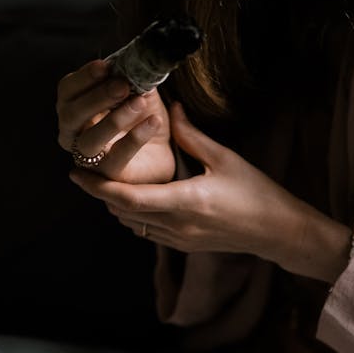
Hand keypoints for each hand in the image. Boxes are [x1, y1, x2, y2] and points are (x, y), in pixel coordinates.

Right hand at [57, 59, 174, 184]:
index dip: (84, 77)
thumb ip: (132, 74)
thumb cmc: (142, 115)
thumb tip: (136, 58)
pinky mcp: (108, 177)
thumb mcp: (138, 89)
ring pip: (89, 140)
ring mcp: (88, 157)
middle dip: (97, 97)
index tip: (105, 66)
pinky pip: (116, 158)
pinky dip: (135, 138)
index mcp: (74, 106)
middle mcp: (73, 133)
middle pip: (71, 114)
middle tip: (123, 85)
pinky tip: (154, 122)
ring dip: (114, 119)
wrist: (164, 149)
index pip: (67, 89)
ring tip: (140, 103)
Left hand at [71, 102, 351, 280]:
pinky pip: (147, 231)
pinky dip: (133, 215)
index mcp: (184, 201)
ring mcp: (179, 239)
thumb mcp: (225, 158)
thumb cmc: (257, 192)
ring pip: (132, 224)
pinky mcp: (184, 245)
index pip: (127, 198)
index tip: (75, 173)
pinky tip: (133, 197)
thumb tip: (169, 108)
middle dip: (99, 193)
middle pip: (122, 212)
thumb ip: (192, 135)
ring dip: (115, 205)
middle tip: (82, 172)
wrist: (278, 231)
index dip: (97, 186)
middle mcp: (177, 225)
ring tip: (103, 182)